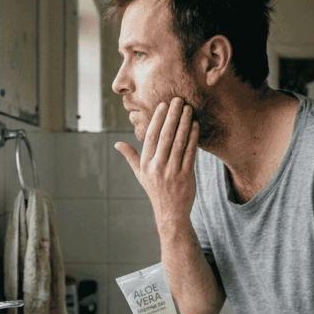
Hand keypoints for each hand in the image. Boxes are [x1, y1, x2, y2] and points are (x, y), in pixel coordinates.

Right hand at [115, 97, 198, 228]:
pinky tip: (196, 125)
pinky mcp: (186, 176)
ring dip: (185, 123)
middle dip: (173, 116)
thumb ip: (131, 157)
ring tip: (189, 109)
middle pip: (165, 136)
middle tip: (178, 100)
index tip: (163, 105)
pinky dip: (194, 138)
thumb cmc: (155, 191)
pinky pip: (190, 153)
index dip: (157, 119)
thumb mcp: (140, 175)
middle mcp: (157, 167)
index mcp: (146, 164)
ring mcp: (172, 172)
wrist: (171, 213)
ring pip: (179, 142)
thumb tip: (117, 144)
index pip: (151, 137)